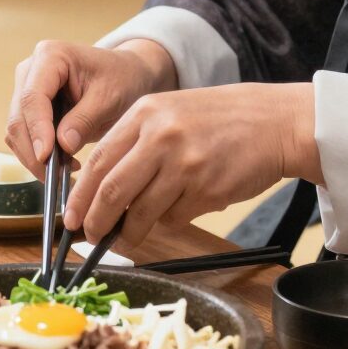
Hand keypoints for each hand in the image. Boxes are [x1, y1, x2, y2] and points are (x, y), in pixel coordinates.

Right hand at [6, 39, 176, 172]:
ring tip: (67, 169)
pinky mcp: (29, 109)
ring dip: (34, 156)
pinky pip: (24, 138)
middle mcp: (31, 70)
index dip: (36, 129)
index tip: (46, 157)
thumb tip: (62, 145)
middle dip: (33, 150)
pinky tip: (65, 164)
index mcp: (50, 56)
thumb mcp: (110, 97)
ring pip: (16, 131)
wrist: (127, 76)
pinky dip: (38, 156)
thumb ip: (85, 119)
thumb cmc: (122, 79)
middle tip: (55, 175)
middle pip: (18, 117)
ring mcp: (26, 89)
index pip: (33, 97)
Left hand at [61, 82, 322, 250]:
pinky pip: (174, 218)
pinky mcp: (207, 188)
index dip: (80, 195)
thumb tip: (98, 189)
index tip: (72, 217)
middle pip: (111, 190)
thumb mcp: (170, 113)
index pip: (98, 160)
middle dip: (97, 221)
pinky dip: (169, 220)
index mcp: (145, 113)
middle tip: (92, 235)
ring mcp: (184, 163)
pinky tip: (182, 206)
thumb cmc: (220, 120)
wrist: (274, 122)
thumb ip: (135, 143)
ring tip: (134, 232)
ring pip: (141, 212)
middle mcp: (161, 135)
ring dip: (133, 230)